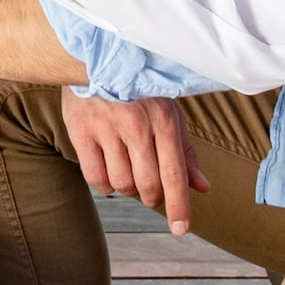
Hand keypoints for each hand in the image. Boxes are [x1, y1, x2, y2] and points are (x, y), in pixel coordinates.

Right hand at [63, 92, 208, 234]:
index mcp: (164, 119)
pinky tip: (109, 173)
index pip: (174, 173)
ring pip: (122, 184)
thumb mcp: (169, 112)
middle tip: (150, 191)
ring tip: (129, 175)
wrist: (94, 55)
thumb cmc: (139, 88)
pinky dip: (105, 185)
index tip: (180, 229)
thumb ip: (185, 152)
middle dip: (152, 197)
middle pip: (148, 185)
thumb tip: (202, 188)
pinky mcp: (81, 131)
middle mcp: (137, 125)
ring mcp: (107, 128)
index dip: (178, 206)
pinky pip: (95, 177)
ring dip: (129, 190)